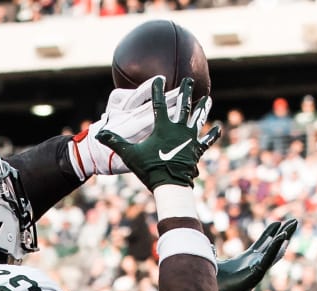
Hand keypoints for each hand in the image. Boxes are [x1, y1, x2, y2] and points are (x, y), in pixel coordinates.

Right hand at [96, 77, 220, 189]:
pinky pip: (207, 141)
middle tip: (189, 80)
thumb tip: (99, 134)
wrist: (171, 185)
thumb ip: (115, 143)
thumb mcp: (130, 155)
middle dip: (185, 92)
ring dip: (202, 108)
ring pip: (198, 119)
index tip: (160, 79)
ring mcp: (190, 139)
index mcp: (163, 127)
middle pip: (183, 106)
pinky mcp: (197, 150)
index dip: (158, 90)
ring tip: (207, 98)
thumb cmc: (150, 169)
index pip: (159, 104)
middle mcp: (179, 129)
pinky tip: (218, 127)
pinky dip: (212, 134)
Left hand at [216, 219, 298, 290]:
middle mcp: (256, 263)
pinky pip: (269, 258)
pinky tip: (282, 237)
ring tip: (293, 226)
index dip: (270, 232)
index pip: (263, 243)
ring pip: (276, 250)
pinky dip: (276, 248)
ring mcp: (259, 268)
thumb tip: (209, 246)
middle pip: (273, 244)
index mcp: (248, 259)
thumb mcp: (215, 262)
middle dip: (284, 232)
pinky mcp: (258, 274)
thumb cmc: (216, 283)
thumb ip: (213, 253)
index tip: (278, 222)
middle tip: (294, 221)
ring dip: (285, 238)